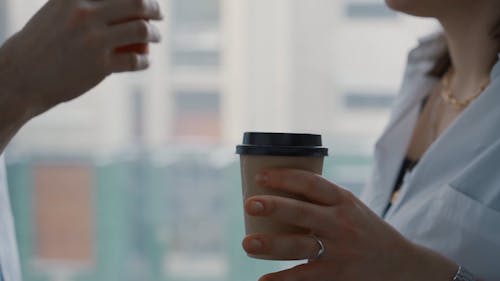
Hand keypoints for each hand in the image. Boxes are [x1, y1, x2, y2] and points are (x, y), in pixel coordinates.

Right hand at [0, 0, 162, 115]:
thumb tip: (118, 3)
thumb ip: (83, 3)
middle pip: (136, 4)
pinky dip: (146, 61)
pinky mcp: (99, 66)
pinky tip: (146, 62)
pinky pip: (134, 60)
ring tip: (156, 37)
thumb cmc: (41, 43)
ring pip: (140, 31)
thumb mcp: (57, 11)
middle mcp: (85, 14)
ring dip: (155, 34)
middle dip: (155, 9)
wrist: (22, 76)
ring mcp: (93, 40)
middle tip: (160, 15)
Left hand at [242, 168, 457, 280]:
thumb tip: (276, 190)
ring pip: (301, 246)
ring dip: (272, 245)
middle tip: (249, 203)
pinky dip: (283, 280)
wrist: (400, 263)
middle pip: (303, 212)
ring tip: (248, 243)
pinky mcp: (337, 275)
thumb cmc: (363, 228)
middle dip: (275, 206)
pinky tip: (264, 280)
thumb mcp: (349, 206)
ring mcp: (340, 251)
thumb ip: (320, 199)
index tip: (260, 177)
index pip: (311, 183)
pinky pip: (306, 277)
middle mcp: (341, 223)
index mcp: (343, 200)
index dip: (284, 177)